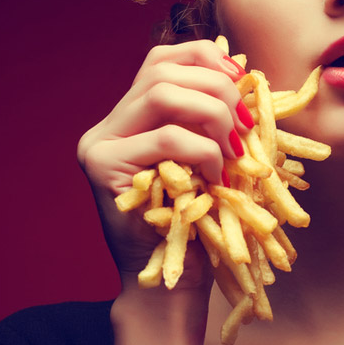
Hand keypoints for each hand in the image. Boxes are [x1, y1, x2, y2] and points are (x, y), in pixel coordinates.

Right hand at [77, 39, 250, 289]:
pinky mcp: (102, 167)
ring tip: (232, 150)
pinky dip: (201, 150)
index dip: (205, 58)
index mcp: (130, 118)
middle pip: (162, 70)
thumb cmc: (197, 224)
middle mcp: (107, 126)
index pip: (161, 59)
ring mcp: (99, 145)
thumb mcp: (209, 158)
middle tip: (244, 126)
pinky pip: (165, 138)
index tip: (242, 80)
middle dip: (216, 89)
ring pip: (161, 94)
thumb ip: (211, 117)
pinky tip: (214, 176)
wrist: (169, 287)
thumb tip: (242, 67)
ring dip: (212, 115)